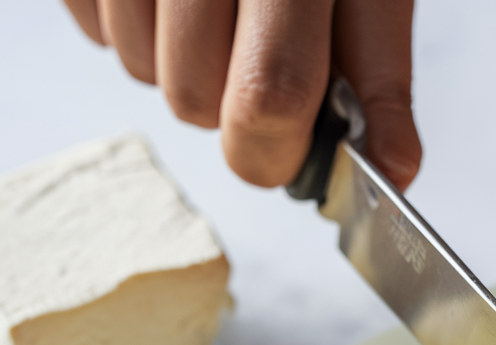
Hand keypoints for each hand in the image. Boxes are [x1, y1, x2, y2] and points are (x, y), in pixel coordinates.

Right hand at [63, 0, 420, 189]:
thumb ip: (379, 79)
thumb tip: (391, 169)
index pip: (270, 95)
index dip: (279, 151)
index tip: (296, 151)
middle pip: (194, 98)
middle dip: (228, 114)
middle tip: (256, 59)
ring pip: (141, 69)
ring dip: (181, 67)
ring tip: (215, 8)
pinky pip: (95, 27)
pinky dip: (136, 27)